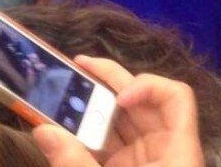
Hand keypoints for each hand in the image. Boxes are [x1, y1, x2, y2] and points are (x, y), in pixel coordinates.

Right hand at [32, 56, 203, 166]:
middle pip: (140, 102)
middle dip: (107, 83)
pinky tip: (64, 125)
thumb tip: (42, 130)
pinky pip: (109, 145)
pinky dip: (87, 135)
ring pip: (121, 122)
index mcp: (178, 151)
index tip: (118, 98)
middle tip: (76, 64)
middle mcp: (165, 150)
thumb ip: (75, 162)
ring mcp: (146, 162)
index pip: (176, 97)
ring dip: (92, 107)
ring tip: (62, 89)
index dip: (148, 87)